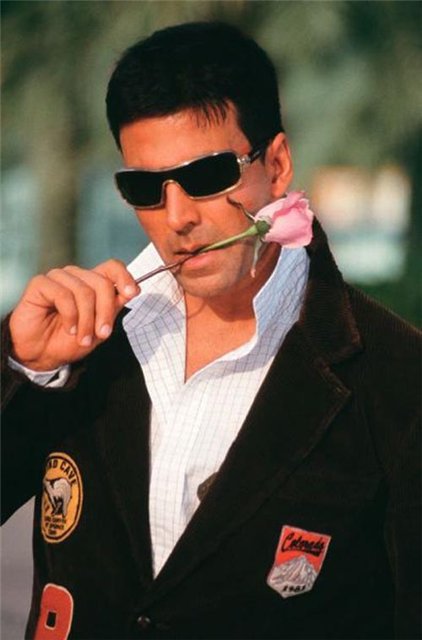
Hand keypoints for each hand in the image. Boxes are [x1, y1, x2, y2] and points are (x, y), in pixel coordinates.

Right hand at [9, 259, 139, 370]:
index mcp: (91, 283)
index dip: (125, 277)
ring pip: (84, 291)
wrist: (42, 355)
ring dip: (87, 320)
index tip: (132, 293)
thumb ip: (113, 308)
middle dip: (105, 312)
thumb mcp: (98, 329)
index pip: (112, 267)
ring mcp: (58, 278)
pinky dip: (70, 315)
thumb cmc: (68, 341)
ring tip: (82, 336)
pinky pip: (63, 295)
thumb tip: (133, 290)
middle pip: (102, 283)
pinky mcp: (40, 284)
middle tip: (102, 334)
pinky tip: (68, 328)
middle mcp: (76, 277)